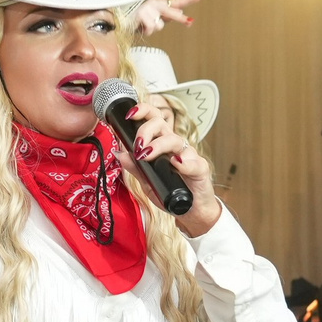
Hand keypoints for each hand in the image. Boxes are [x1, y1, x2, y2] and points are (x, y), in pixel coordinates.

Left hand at [126, 108, 221, 233]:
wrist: (192, 210)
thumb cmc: (171, 191)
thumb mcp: (148, 182)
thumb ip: (135, 168)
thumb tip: (120, 154)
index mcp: (162, 144)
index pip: (153, 120)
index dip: (143, 111)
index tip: (130, 115)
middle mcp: (174, 146)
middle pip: (162, 124)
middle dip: (146, 130)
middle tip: (138, 146)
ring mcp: (188, 156)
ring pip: (174, 140)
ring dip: (158, 145)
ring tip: (147, 155)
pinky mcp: (200, 168)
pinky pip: (193, 162)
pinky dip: (183, 163)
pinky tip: (176, 164)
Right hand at [134, 0, 202, 37]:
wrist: (119, 20)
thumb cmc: (137, 20)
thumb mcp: (154, 19)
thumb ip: (167, 16)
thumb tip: (181, 11)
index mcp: (159, 4)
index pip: (177, 1)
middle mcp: (155, 3)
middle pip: (171, 11)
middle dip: (180, 18)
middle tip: (190, 22)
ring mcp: (148, 7)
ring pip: (159, 25)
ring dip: (152, 29)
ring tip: (142, 26)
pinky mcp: (141, 14)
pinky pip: (151, 28)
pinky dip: (146, 31)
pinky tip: (138, 26)